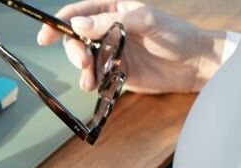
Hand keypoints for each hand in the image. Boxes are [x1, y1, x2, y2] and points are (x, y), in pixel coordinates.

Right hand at [37, 0, 227, 93]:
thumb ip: (110, 22)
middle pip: (75, 38)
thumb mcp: (145, 21)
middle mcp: (107, 29)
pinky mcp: (113, 71)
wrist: (194, 64)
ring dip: (82, 70)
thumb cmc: (175, 35)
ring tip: (91, 80)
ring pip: (82, 59)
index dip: (59, 23)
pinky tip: (94, 85)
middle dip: (74, 51)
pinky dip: (89, 81)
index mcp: (113, 9)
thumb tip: (78, 25)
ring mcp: (109, 51)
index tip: (46, 37)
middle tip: (84, 62)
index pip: (79, 12)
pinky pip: (93, 76)